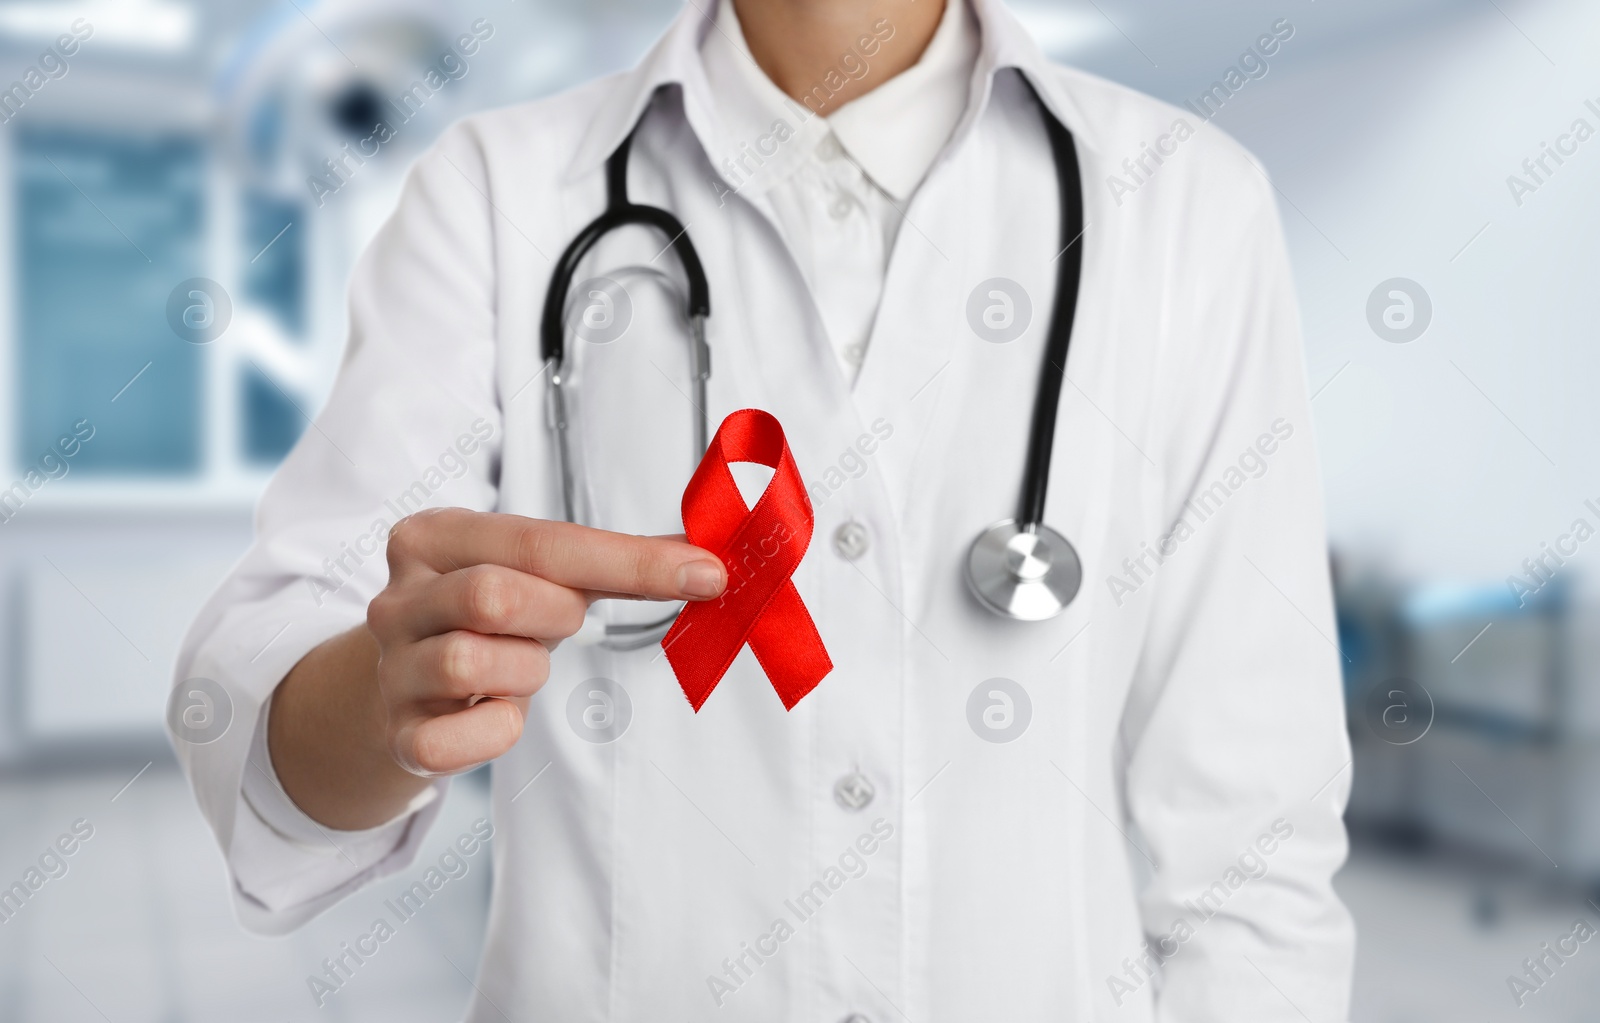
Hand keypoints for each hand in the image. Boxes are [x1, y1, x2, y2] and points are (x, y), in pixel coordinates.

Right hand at [365, 508, 725, 775]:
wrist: (407, 687)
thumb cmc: (490, 619)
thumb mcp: (541, 576)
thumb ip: (617, 562)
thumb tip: (707, 560)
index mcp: (434, 537)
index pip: (542, 541)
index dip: (633, 561)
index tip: (707, 574)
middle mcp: (399, 597)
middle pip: (493, 594)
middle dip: (551, 614)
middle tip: (559, 621)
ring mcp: (392, 668)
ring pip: (469, 662)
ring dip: (525, 671)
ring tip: (521, 664)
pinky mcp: (398, 735)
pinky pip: (452, 741)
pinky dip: (494, 732)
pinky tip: (498, 713)